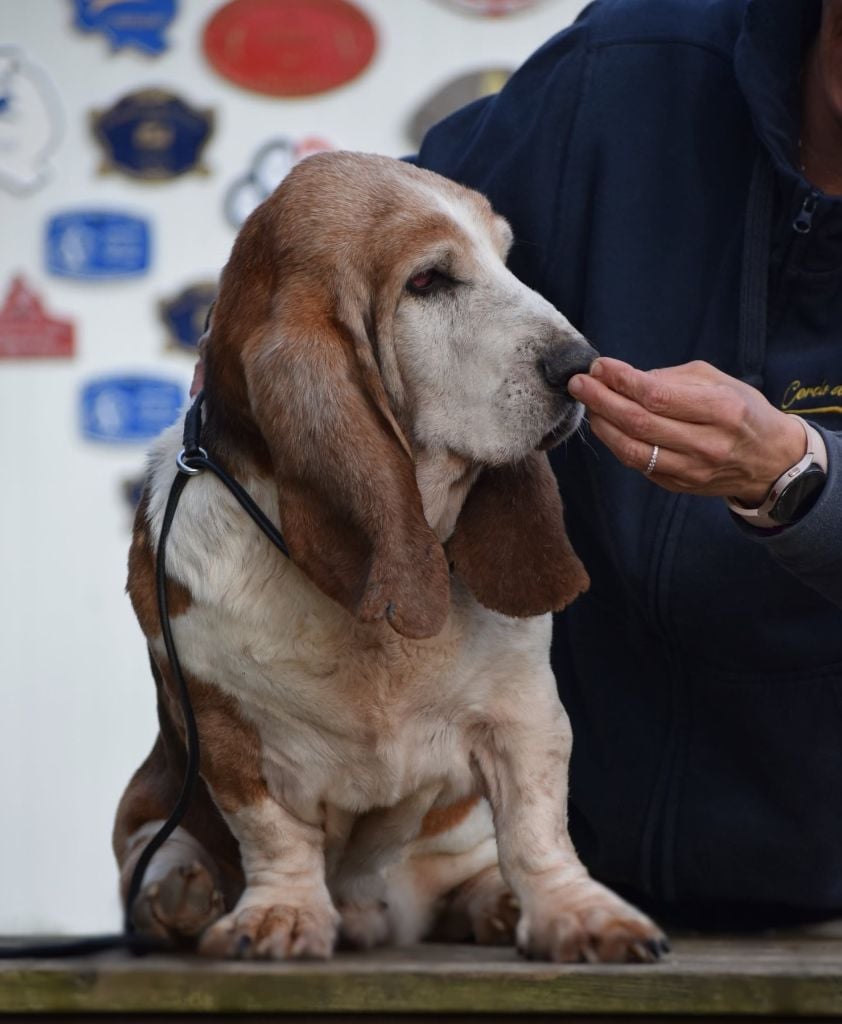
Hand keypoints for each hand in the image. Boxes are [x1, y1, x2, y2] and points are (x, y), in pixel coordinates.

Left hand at [568, 358, 805, 505]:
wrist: (769, 461)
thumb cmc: (742, 411)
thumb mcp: (718, 382)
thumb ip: (671, 379)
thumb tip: (625, 377)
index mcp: (720, 410)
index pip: (657, 396)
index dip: (621, 380)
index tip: (599, 366)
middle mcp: (706, 444)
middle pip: (638, 423)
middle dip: (601, 400)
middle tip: (579, 383)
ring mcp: (691, 470)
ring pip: (631, 449)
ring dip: (602, 424)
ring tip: (588, 404)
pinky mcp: (678, 486)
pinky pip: (637, 464)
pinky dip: (615, 442)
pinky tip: (606, 425)